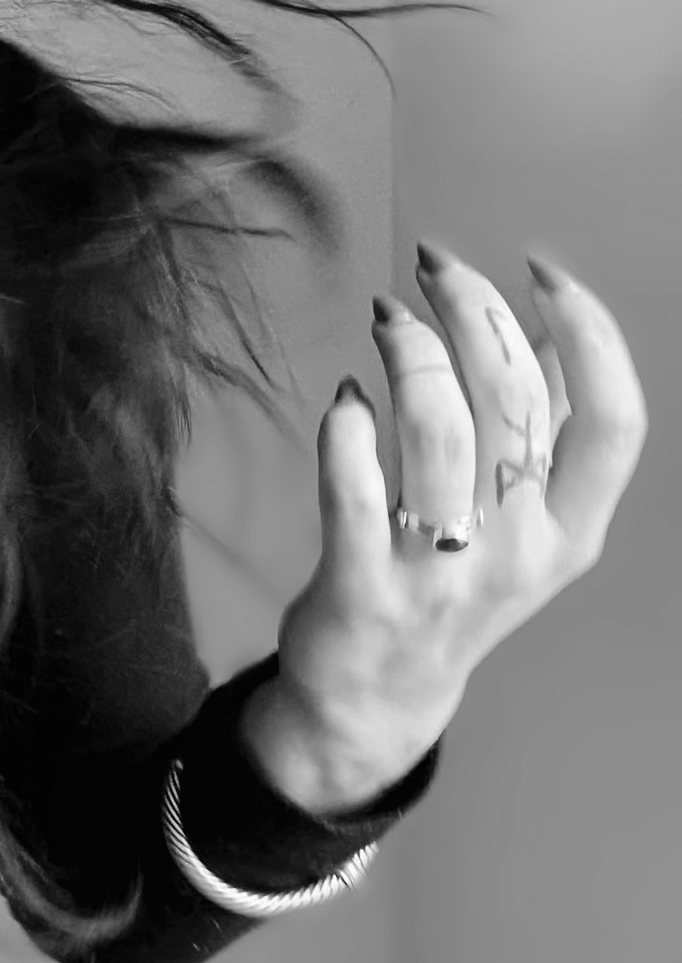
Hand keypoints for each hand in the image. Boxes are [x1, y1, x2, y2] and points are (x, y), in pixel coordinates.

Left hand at [255, 250, 646, 812]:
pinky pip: (352, 485)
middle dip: (472, 310)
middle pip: (513, 402)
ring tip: (388, 320)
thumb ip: (547, 432)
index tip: (543, 273)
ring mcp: (440, 573)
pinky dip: (346, 426)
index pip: (616, 421)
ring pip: (435, 430)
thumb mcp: (529, 523)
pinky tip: (346, 400)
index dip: (590, 332)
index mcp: (573, 531)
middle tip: (436, 269)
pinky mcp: (362, 585)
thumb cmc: (458, 581)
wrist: (382, 693)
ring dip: (408, 352)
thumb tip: (551, 329)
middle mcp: (518, 553)